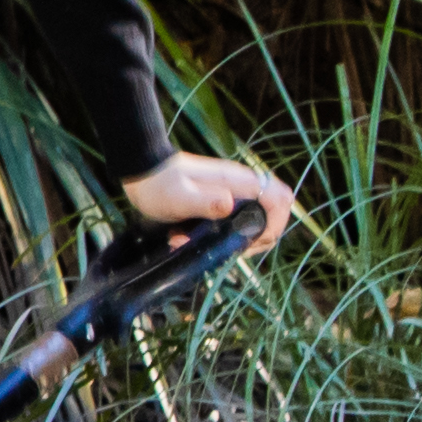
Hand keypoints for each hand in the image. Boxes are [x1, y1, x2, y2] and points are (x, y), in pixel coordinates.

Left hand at [125, 151, 304, 251]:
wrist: (142, 171)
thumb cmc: (159, 184)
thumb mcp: (179, 197)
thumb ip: (204, 201)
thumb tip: (230, 204)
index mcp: (237, 181)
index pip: (279, 198)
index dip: (276, 223)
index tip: (254, 242)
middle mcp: (240, 185)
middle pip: (274, 211)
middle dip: (262, 236)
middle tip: (236, 250)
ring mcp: (232, 191)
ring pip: (257, 217)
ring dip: (241, 238)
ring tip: (214, 248)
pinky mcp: (221, 199)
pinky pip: (236, 218)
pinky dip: (224, 234)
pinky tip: (198, 241)